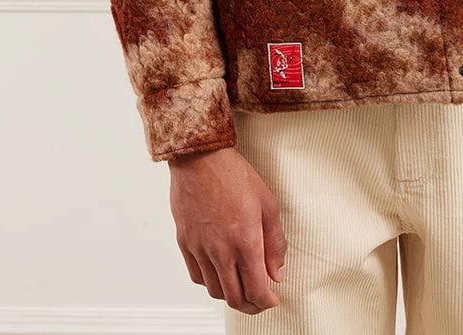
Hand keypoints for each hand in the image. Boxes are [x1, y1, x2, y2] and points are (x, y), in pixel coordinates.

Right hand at [168, 145, 286, 313]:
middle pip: (235, 298)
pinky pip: (197, 276)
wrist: (200, 157)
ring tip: (241, 286)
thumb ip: (275, 242)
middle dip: (251, 306)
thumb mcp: (267, 204)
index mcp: (245, 241)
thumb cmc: (234, 174)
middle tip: (259, 301)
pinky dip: (210, 282)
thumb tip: (277, 272)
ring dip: (230, 295)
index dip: (266, 302)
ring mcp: (200, 248)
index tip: (272, 300)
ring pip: (215, 290)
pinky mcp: (185, 242)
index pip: (256, 290)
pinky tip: (219, 272)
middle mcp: (220, 250)